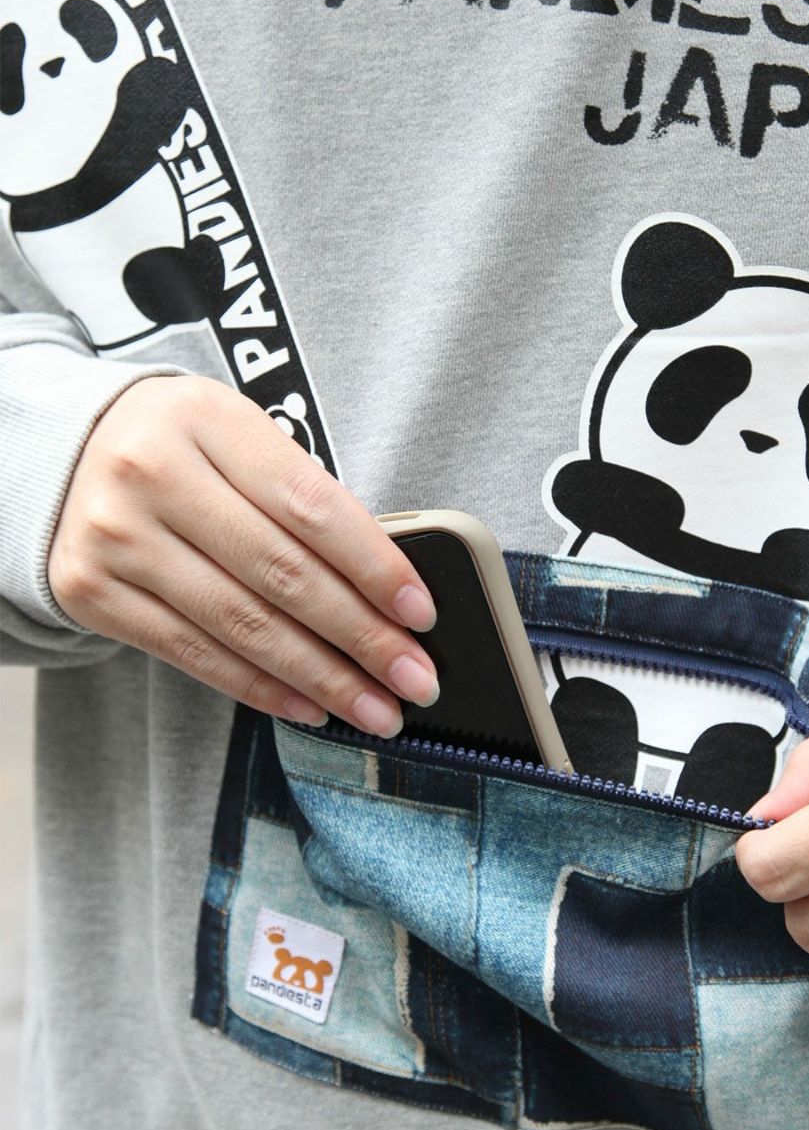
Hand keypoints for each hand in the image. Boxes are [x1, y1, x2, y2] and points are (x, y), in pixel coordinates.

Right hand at [49, 376, 438, 735]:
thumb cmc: (185, 449)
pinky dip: (262, 688)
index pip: (312, 506)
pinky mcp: (93, 593)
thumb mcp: (240, 438)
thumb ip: (304, 499)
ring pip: (243, 625)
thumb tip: (392, 593)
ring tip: (376, 710)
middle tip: (416, 679)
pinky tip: (311, 707)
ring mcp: (117, 537)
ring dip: (323, 679)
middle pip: (283, 574)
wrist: (65, 454)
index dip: (376, 567)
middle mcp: (153, 474)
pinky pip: (194, 654)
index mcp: (207, 419)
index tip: (422, 615)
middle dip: (363, 638)